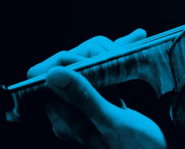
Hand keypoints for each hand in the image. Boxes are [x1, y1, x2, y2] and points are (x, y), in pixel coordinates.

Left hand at [25, 30, 165, 148]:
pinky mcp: (106, 105)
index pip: (48, 81)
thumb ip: (83, 97)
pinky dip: (117, 64)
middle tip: (116, 53)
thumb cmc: (136, 148)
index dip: (67, 63)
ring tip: (129, 46)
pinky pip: (105, 79)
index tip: (94, 58)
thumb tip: (53, 74)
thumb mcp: (110, 121)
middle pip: (69, 72)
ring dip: (106, 56)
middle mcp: (72, 114)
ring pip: (88, 72)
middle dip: (91, 56)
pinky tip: (131, 49)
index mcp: (65, 120)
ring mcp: (89, 109)